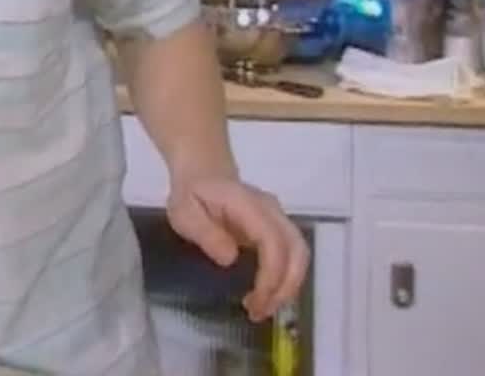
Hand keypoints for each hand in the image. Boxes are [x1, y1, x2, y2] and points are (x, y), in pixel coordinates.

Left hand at [166, 175, 309, 322]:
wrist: (203, 173)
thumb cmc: (191, 194)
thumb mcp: (184, 212)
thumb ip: (205, 233)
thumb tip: (230, 258)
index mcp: (247, 204)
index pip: (272, 240)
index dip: (271, 274)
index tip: (256, 300)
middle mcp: (271, 210)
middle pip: (296, 250)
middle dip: (285, 286)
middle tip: (260, 312)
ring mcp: (278, 218)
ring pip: (299, 255)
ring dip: (287, 286)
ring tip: (262, 309)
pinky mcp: (278, 229)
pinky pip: (291, 256)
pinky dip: (284, 279)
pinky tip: (265, 296)